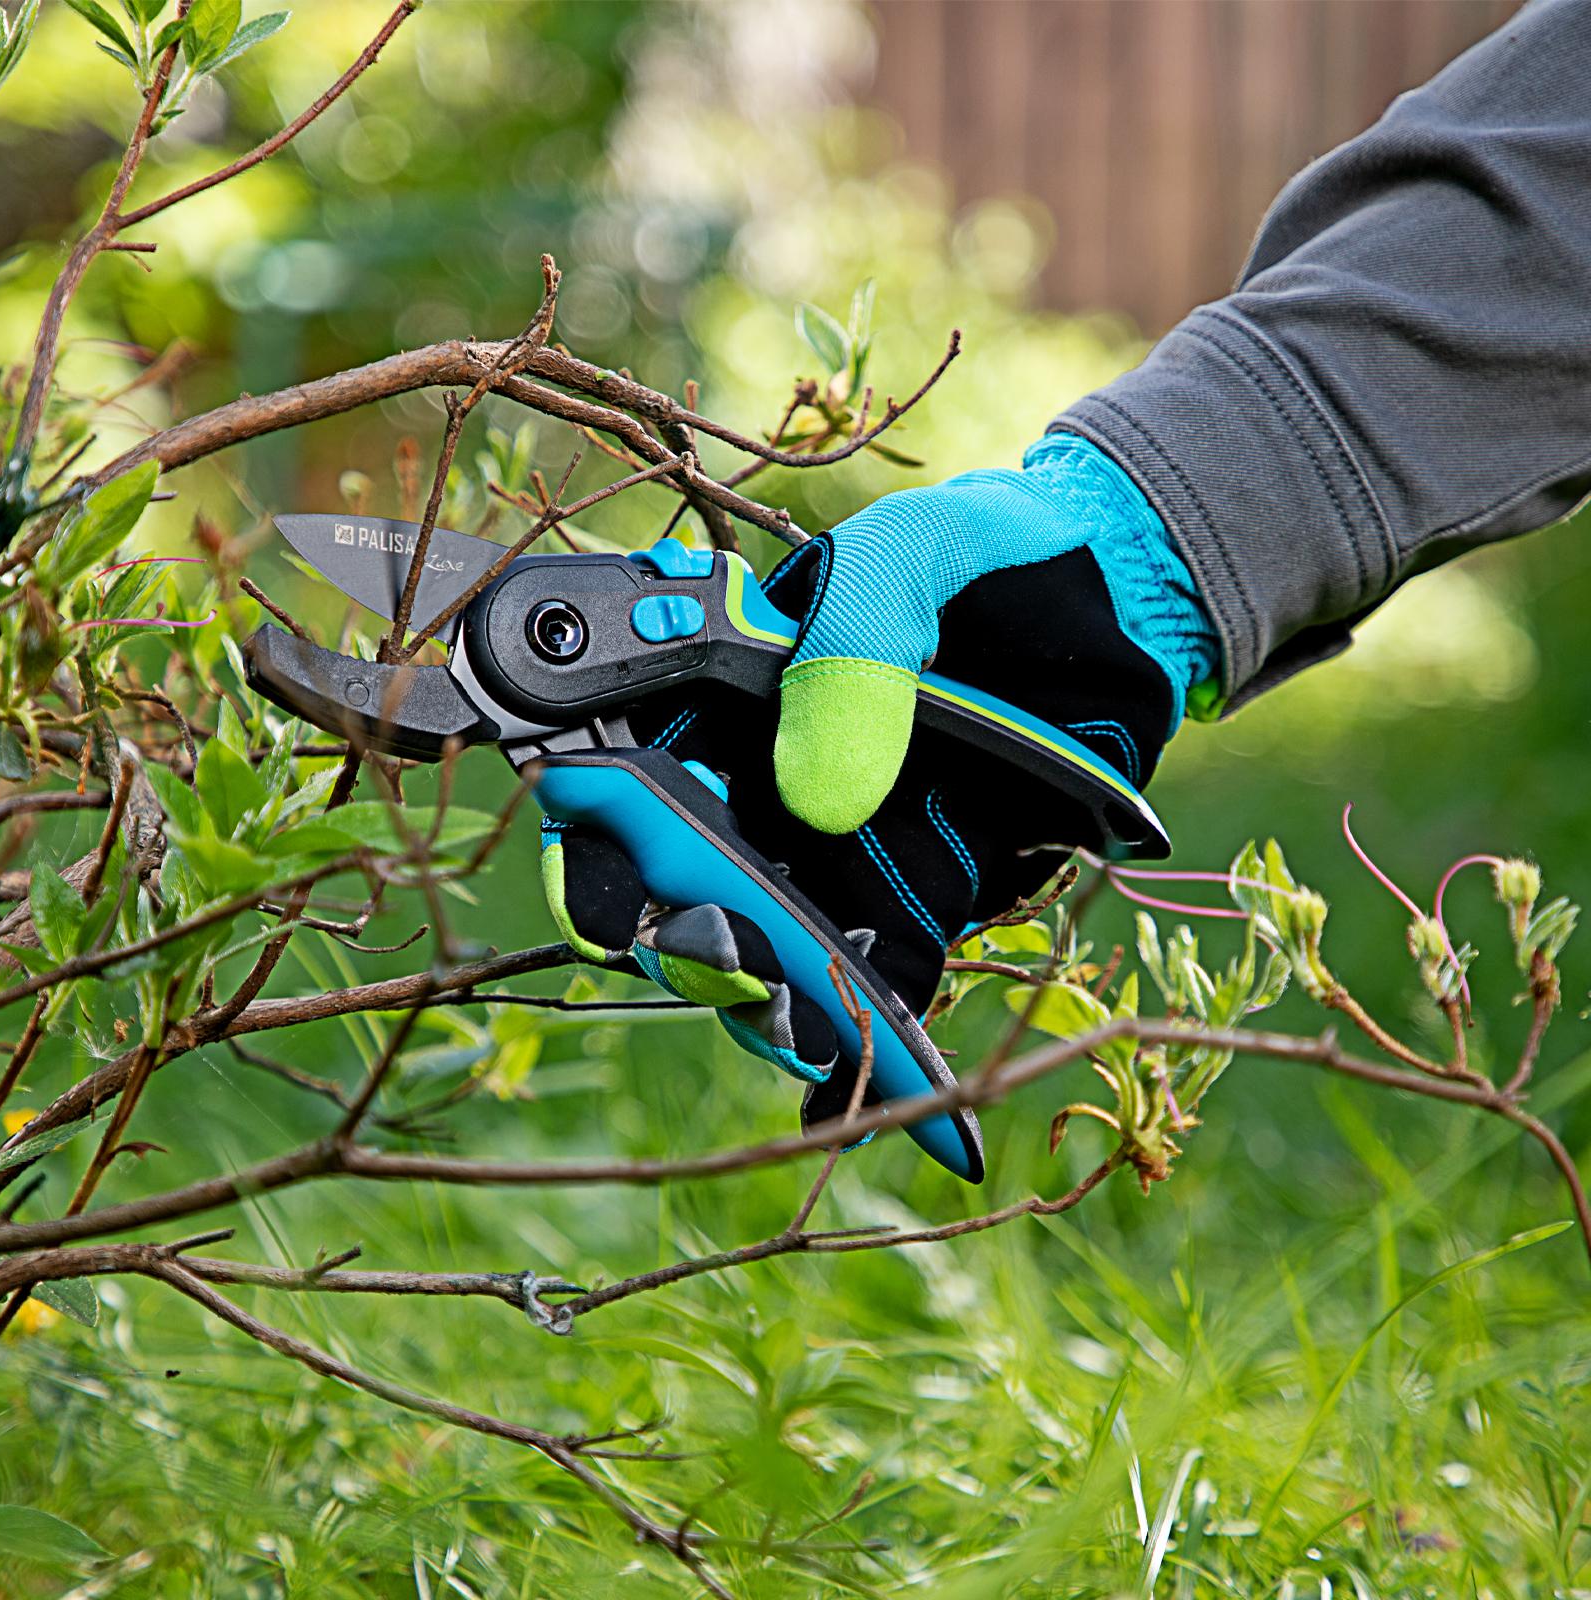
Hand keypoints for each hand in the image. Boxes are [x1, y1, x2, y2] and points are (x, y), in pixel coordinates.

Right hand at [540, 434, 1218, 1124]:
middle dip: (690, 939)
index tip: (624, 876)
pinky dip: (879, 1041)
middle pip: (681, 889)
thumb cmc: (999, 552)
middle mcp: (763, 787)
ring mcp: (837, 854)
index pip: (623, 777)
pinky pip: (883, 978)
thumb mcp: (922, 555)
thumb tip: (814, 803)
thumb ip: (858, 642)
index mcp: (726, 695)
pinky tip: (901, 1090)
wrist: (1129, 597)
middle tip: (737, 960)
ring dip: (773, 1002)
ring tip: (812, 1027)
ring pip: (771, 953)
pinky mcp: (920, 899)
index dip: (602, 834)